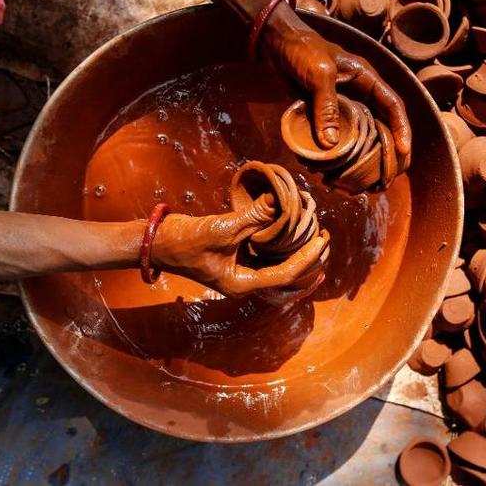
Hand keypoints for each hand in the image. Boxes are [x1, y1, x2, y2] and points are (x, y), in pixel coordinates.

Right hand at [151, 195, 329, 297]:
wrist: (159, 242)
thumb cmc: (186, 240)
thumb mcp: (222, 229)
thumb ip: (253, 218)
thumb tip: (279, 201)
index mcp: (242, 285)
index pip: (286, 276)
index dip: (307, 259)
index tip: (322, 241)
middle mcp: (246, 283)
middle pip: (288, 280)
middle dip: (310, 263)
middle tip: (326, 241)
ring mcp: (242, 273)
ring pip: (281, 272)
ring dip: (300, 259)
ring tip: (318, 243)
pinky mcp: (239, 261)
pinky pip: (269, 259)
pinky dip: (284, 250)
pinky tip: (295, 237)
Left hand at [265, 22, 411, 182]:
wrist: (277, 44)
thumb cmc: (302, 50)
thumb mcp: (318, 75)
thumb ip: (326, 106)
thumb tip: (331, 144)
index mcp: (367, 80)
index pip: (392, 106)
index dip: (401, 129)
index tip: (403, 150)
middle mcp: (360, 94)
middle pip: (382, 126)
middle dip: (388, 152)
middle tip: (389, 176)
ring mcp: (344, 105)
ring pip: (361, 135)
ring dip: (364, 158)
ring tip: (367, 181)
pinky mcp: (326, 114)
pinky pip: (337, 136)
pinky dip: (338, 153)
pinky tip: (335, 170)